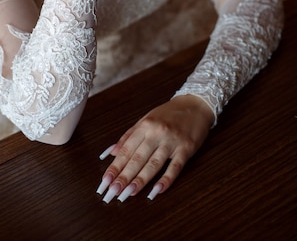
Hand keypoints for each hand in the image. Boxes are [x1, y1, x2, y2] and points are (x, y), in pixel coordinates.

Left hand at [96, 95, 213, 202]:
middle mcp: (156, 132)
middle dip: (124, 176)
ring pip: (154, 163)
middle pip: (137, 158)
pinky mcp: (186, 148)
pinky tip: (157, 191)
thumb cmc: (168, 114)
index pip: (126, 150)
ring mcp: (172, 141)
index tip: (105, 181)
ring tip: (128, 193)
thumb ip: (129, 136)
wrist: (195, 105)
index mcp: (144, 126)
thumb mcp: (146, 119)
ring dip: (140, 180)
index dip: (114, 166)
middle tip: (112, 192)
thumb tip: (111, 152)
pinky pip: (175, 167)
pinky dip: (166, 179)